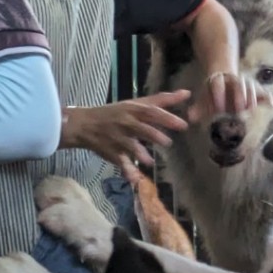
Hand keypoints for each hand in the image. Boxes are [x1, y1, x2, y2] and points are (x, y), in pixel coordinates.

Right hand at [62, 92, 189, 184]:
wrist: (85, 125)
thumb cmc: (117, 113)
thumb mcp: (137, 104)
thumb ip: (162, 100)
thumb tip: (187, 93)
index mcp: (133, 110)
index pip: (151, 112)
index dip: (166, 118)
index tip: (183, 125)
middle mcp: (126, 123)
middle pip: (141, 128)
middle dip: (154, 135)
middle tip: (168, 142)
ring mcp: (118, 138)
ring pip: (129, 145)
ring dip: (139, 153)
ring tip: (150, 161)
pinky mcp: (112, 152)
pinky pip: (120, 162)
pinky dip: (126, 171)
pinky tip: (134, 179)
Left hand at [187, 72, 272, 124]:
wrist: (224, 78)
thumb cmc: (213, 93)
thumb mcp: (205, 98)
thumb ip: (199, 108)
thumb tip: (190, 118)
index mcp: (218, 80)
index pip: (218, 84)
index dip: (218, 95)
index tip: (218, 109)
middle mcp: (233, 79)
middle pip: (238, 83)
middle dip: (239, 95)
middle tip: (239, 109)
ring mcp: (245, 83)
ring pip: (250, 85)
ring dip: (251, 96)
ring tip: (251, 108)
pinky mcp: (255, 89)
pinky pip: (263, 91)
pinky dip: (267, 96)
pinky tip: (271, 104)